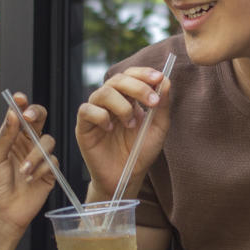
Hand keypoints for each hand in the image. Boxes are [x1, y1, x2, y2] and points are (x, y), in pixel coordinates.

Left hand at [0, 93, 56, 232]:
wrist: (3, 213)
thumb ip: (5, 136)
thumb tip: (13, 114)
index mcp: (11, 138)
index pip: (18, 115)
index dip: (21, 104)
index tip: (20, 99)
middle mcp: (26, 144)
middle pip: (39, 120)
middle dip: (36, 115)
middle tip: (30, 118)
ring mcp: (39, 157)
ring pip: (47, 141)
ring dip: (35, 155)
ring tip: (23, 170)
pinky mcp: (50, 171)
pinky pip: (53, 161)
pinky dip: (41, 169)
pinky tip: (31, 179)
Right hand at [75, 67, 170, 199]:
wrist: (126, 177)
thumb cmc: (140, 152)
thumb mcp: (158, 129)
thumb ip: (162, 106)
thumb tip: (166, 80)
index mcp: (127, 98)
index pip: (131, 75)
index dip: (143, 73)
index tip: (159, 78)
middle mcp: (110, 102)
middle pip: (117, 79)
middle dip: (137, 87)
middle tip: (152, 102)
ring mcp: (96, 112)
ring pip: (102, 93)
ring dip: (121, 106)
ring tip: (130, 124)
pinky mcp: (83, 126)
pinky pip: (86, 110)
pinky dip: (100, 116)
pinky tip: (110, 129)